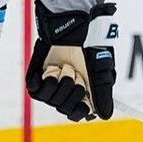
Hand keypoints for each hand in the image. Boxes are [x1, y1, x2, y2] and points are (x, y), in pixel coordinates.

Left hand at [26, 0, 117, 121]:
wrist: (71, 26)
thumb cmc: (90, 46)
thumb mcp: (100, 70)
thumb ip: (102, 93)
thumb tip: (105, 116)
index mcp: (82, 91)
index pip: (77, 114)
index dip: (80, 111)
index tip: (85, 102)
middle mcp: (65, 90)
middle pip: (65, 108)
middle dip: (73, 91)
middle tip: (77, 73)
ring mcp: (51, 84)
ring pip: (52, 101)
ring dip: (61, 84)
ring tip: (66, 67)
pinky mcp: (37, 77)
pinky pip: (37, 91)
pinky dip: (47, 82)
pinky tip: (53, 69)